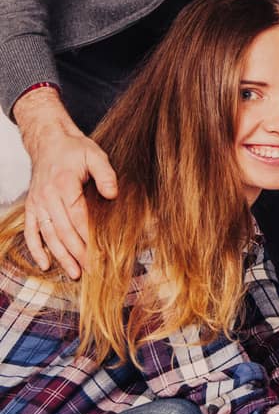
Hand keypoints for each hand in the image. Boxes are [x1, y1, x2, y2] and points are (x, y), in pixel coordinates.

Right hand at [14, 90, 117, 278]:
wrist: (48, 141)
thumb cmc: (74, 149)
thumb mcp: (95, 154)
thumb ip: (106, 174)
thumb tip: (113, 194)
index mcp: (64, 184)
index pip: (78, 216)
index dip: (89, 237)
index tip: (101, 253)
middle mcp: (48, 196)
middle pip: (64, 231)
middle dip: (79, 253)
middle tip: (93, 270)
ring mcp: (37, 202)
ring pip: (48, 235)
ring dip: (61, 256)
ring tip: (75, 273)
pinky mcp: (31, 206)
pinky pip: (31, 231)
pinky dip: (36, 249)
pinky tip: (45, 264)